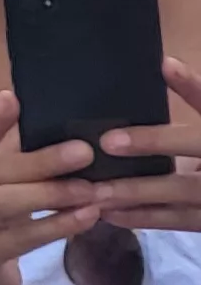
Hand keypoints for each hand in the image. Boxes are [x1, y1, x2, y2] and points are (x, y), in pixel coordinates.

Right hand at [0, 90, 99, 284]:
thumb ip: (9, 157)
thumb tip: (55, 122)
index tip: (12, 98)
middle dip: (41, 161)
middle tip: (84, 151)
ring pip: (4, 203)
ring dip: (50, 195)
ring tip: (91, 190)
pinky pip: (20, 238)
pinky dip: (55, 227)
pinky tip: (85, 218)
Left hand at [78, 59, 200, 230]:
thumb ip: (198, 92)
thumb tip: (165, 63)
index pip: (189, 141)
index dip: (152, 142)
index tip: (108, 141)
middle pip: (182, 186)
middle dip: (139, 188)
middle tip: (95, 186)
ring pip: (179, 210)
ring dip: (138, 208)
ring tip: (95, 201)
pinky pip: (181, 222)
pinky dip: (148, 220)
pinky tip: (113, 215)